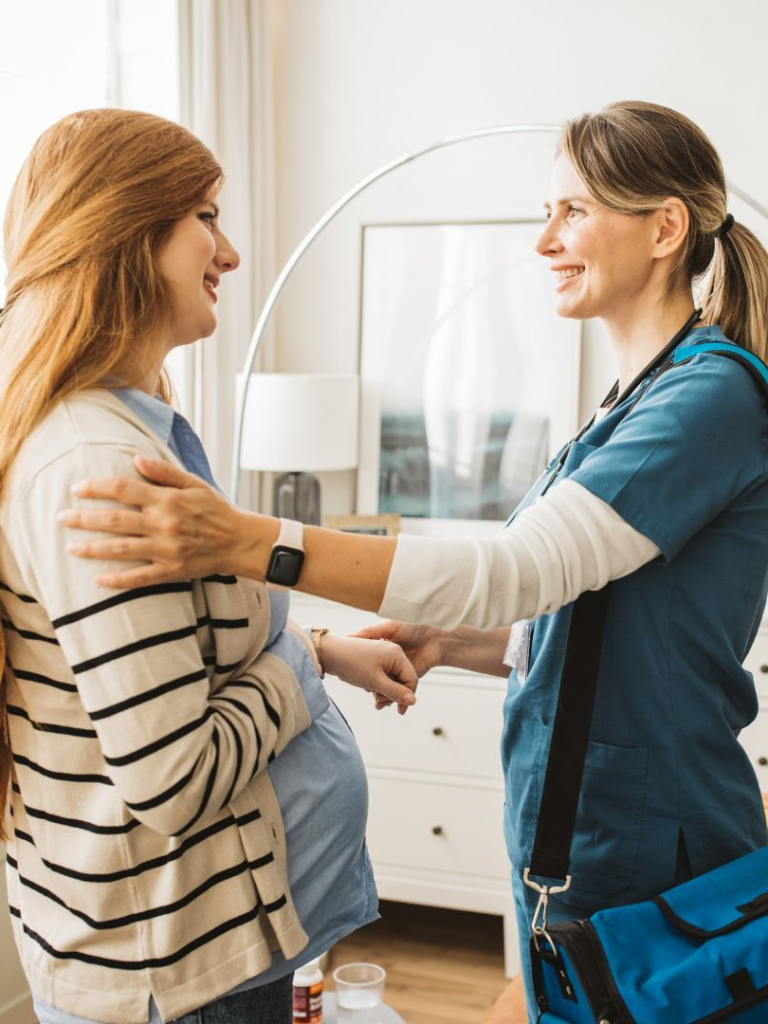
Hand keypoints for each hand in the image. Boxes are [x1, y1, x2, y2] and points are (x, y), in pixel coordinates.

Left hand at [57, 455, 259, 587]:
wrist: (240, 542)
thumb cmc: (216, 510)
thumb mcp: (195, 484)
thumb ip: (164, 472)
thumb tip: (136, 458)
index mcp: (167, 500)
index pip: (124, 489)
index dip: (97, 487)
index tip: (76, 488)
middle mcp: (163, 524)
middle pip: (114, 520)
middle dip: (83, 518)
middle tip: (60, 518)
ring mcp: (166, 550)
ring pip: (121, 549)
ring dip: (92, 548)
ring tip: (70, 547)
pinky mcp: (171, 571)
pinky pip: (139, 578)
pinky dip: (118, 580)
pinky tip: (98, 581)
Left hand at [319, 634, 417, 714]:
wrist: (329, 652)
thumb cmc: (352, 664)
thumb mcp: (375, 681)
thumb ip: (395, 692)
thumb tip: (413, 701)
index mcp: (397, 654)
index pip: (411, 679)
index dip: (407, 696)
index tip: (399, 710)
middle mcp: (393, 652)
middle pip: (403, 679)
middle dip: (393, 693)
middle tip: (378, 702)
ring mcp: (385, 654)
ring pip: (393, 678)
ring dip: (385, 690)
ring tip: (370, 692)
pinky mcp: (376, 658)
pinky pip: (384, 674)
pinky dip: (379, 684)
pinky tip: (369, 688)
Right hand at [351, 620, 444, 708]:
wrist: (436, 639)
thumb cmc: (412, 631)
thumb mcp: (388, 627)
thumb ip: (370, 630)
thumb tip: (349, 635)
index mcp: (383, 654)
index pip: (371, 668)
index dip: (365, 674)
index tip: (358, 678)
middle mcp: (389, 665)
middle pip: (378, 681)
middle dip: (375, 691)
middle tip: (371, 694)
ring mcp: (399, 673)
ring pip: (388, 689)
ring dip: (384, 698)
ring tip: (380, 703)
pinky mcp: (409, 680)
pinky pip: (400, 693)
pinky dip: (396, 700)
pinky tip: (390, 704)